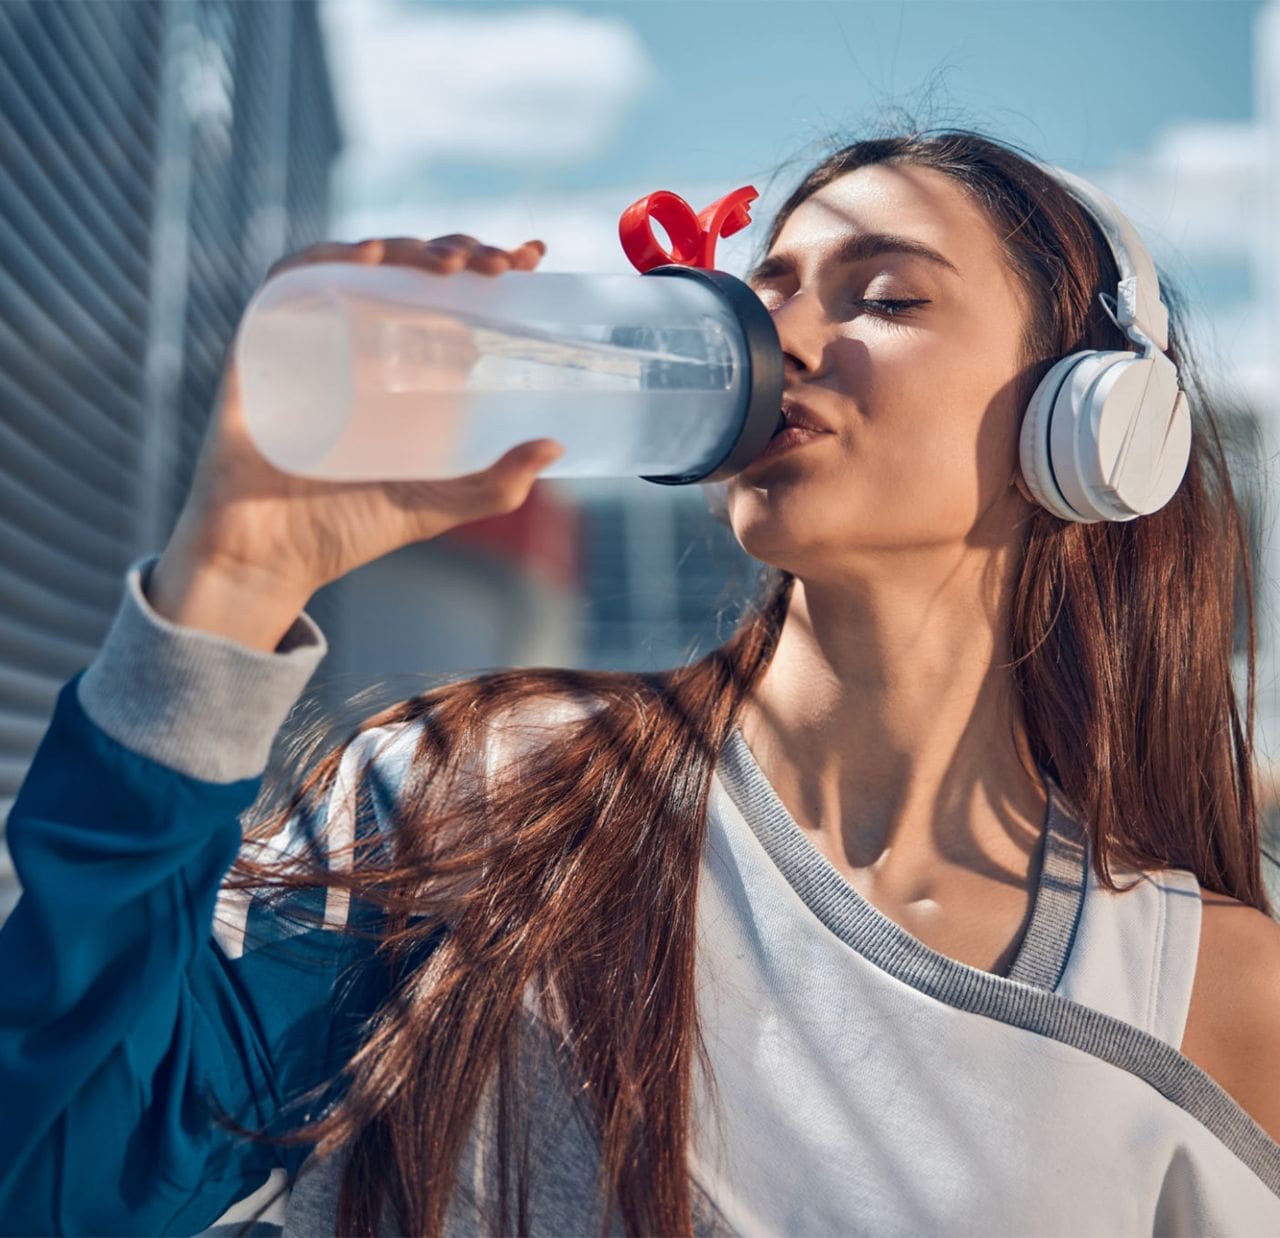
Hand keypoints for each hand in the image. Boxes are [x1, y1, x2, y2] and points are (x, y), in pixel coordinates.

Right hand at [151, 235, 561, 649]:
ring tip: (451, 263)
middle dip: (456, 252)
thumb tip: (555, 447)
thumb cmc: (347, 531)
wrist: (268, 561)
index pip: (448, 296)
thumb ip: (496, 485)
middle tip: (497, 265)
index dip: (486, 265)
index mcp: (401, 370)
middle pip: (408, 271)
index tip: (531, 256)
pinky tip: (370, 258)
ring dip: (405, 248)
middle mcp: (357, 344)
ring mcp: (309, 340)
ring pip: (356, 263)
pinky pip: (287, 282)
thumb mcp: (437, 506)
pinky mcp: (260, 345)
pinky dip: (325, 259)